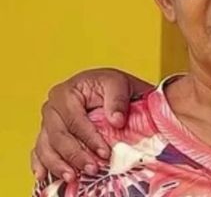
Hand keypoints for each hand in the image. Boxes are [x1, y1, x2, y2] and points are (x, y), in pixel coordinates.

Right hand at [30, 68, 152, 181]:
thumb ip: (117, 100)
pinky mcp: (47, 136)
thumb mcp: (119, 84)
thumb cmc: (111, 86)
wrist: (106, 89)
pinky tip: (45, 176)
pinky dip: (41, 165)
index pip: (75, 120)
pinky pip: (39, 152)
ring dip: (58, 165)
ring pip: (46, 147)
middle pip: (58, 136)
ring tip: (73, 177)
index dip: (89, 138)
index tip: (104, 153)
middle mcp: (51, 108)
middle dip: (75, 155)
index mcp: (66, 93)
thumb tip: (116, 121)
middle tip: (92, 169)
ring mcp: (47, 123)